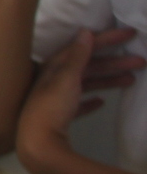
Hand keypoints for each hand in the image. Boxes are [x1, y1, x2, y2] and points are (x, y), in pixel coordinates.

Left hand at [17, 28, 141, 173]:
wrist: (38, 142)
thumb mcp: (66, 78)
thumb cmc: (51, 107)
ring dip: (108, 80)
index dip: (107, 39)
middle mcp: (54, 80)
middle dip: (115, 62)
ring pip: (87, 84)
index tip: (130, 33)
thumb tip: (85, 31)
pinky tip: (101, 102)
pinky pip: (78, 105)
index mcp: (54, 67)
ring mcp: (56, 99)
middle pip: (89, 67)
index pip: (84, 47)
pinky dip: (90, 102)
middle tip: (142, 60)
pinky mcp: (60, 118)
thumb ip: (77, 57)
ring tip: (132, 79)